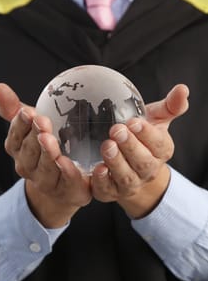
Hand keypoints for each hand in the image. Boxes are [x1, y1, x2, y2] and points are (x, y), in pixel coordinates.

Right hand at [0, 83, 90, 227]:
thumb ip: (16, 110)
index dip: (20, 125)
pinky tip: (67, 162)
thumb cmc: (45, 149)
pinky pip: (65, 182)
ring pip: (45, 167)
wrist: (62, 183)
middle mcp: (28, 167)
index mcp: (19, 149)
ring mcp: (45, 181)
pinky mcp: (65, 190)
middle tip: (42, 121)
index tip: (28, 112)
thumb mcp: (32, 126)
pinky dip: (66, 173)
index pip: (15, 137)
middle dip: (35, 136)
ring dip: (48, 154)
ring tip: (51, 140)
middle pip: (30, 151)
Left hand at [91, 84, 188, 218]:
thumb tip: (183, 89)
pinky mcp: (111, 192)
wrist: (131, 167)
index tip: (134, 122)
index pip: (158, 144)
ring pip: (126, 177)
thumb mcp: (155, 119)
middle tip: (116, 130)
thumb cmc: (142, 138)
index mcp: (161, 151)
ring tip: (107, 146)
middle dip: (130, 146)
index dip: (147, 134)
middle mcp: (148, 170)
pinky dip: (102, 181)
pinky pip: (107, 190)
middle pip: (143, 162)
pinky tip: (97, 169)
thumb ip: (170, 105)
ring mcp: (131, 183)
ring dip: (116, 162)